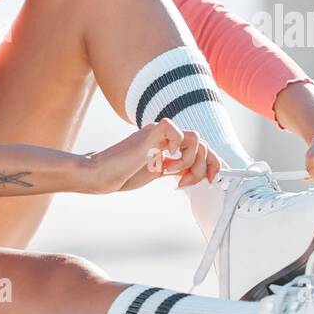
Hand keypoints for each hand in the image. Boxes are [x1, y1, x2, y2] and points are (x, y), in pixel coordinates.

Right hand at [80, 120, 219, 193]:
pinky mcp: (150, 133)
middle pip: (203, 143)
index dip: (212, 163)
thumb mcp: (158, 172)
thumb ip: (177, 168)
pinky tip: (165, 159)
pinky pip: (176, 130)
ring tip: (171, 172)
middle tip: (185, 183)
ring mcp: (158, 133)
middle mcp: (166, 135)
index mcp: (169, 143)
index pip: (202, 146)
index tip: (211, 180)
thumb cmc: (123, 174)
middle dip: (202, 168)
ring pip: (195, 138)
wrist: (100, 175)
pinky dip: (177, 148)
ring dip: (189, 161)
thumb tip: (198, 173)